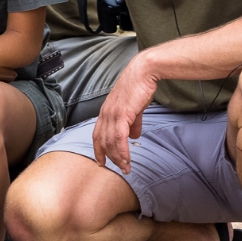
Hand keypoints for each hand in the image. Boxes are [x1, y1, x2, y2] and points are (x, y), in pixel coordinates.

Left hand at [92, 52, 159, 173]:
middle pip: (103, 141)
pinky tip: (127, 159)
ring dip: (118, 157)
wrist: (143, 72)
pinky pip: (119, 137)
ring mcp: (112, 114)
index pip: (97, 134)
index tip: (101, 162)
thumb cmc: (139, 87)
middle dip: (110, 157)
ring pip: (110, 142)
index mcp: (106, 112)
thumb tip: (134, 136)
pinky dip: (122, 150)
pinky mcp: (122, 114)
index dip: (98, 149)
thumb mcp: (134, 107)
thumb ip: (132, 122)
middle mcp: (105, 114)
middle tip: (119, 169)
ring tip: (126, 168)